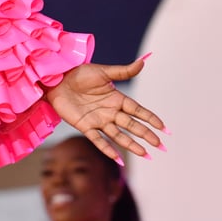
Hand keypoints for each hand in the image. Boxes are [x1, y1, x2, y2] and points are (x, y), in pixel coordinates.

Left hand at [44, 58, 166, 164]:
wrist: (56, 79)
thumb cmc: (79, 73)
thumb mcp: (103, 72)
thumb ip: (123, 71)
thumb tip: (144, 61)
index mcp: (116, 98)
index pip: (138, 110)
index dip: (151, 119)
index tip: (165, 129)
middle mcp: (110, 111)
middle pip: (132, 125)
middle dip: (147, 135)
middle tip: (161, 146)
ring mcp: (98, 120)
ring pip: (119, 135)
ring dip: (132, 145)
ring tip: (146, 155)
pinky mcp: (85, 126)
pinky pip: (98, 140)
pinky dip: (108, 149)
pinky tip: (119, 159)